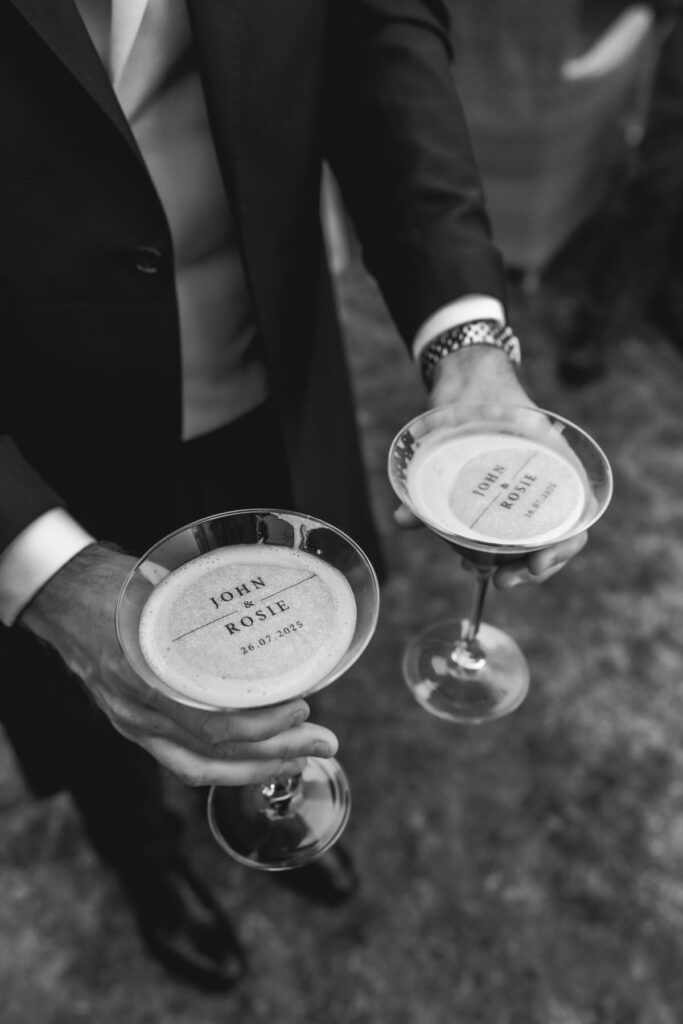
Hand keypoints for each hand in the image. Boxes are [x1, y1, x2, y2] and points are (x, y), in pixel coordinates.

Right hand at [19, 543, 337, 785]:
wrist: (61, 596)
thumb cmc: (113, 588)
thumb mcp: (160, 589)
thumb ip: (203, 605)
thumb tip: (267, 598)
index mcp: (146, 680)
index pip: (213, 726)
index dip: (263, 728)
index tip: (302, 709)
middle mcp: (138, 713)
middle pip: (214, 756)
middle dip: (275, 757)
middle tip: (324, 742)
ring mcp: (133, 724)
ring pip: (198, 767)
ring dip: (254, 768)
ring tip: (300, 757)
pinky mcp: (134, 724)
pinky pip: (181, 759)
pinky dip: (223, 764)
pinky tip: (255, 757)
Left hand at [393, 345, 587, 585]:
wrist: (468, 374)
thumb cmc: (473, 393)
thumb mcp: (455, 423)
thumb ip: (429, 466)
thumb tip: (403, 519)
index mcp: (553, 459)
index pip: (575, 514)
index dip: (562, 547)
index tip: (536, 563)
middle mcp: (548, 477)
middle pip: (557, 536)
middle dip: (534, 568)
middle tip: (502, 581)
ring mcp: (528, 488)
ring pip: (535, 537)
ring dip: (518, 564)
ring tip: (491, 577)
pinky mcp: (505, 494)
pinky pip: (512, 528)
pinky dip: (499, 548)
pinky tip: (474, 560)